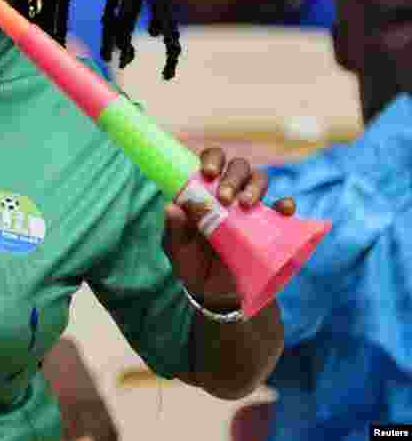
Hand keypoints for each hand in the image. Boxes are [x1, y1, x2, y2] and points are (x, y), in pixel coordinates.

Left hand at [162, 148, 295, 308]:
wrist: (219, 297)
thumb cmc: (193, 267)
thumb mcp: (178, 252)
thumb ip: (173, 231)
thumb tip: (171, 208)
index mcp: (204, 192)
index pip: (210, 161)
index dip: (212, 159)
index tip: (208, 173)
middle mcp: (229, 194)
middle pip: (238, 167)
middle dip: (232, 176)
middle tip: (224, 197)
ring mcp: (251, 209)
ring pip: (259, 180)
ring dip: (254, 186)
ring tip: (245, 205)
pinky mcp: (271, 226)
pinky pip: (283, 208)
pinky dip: (285, 204)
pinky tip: (283, 208)